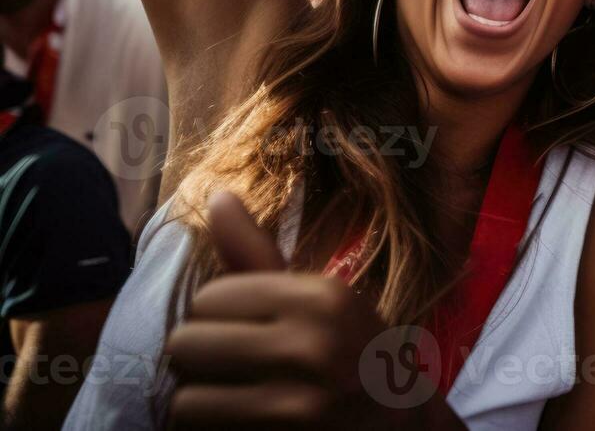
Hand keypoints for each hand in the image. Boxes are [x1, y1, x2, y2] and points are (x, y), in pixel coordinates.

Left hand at [165, 192, 457, 428]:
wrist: (402, 429)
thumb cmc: (353, 359)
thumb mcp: (321, 304)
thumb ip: (259, 257)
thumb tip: (214, 195)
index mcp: (322, 297)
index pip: (210, 297)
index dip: (218, 320)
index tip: (249, 336)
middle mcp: (313, 344)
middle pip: (189, 343)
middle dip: (202, 363)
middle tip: (238, 375)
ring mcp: (298, 402)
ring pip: (185, 398)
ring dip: (201, 406)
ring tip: (235, 403)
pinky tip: (240, 425)